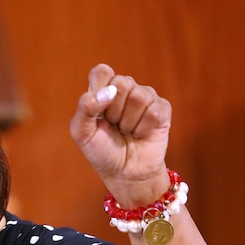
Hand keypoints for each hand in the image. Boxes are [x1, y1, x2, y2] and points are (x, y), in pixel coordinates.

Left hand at [69, 64, 171, 206]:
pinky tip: (141, 134)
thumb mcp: (82, 133)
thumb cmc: (101, 151)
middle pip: (121, 82)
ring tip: (127, 131)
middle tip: (113, 126)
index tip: (98, 112)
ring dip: (129, 122)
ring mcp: (145, 97)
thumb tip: (108, 91)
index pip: (102, 71)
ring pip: (139, 96)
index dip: (100, 90)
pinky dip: (143, 129)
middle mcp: (125, 89)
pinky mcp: (162, 109)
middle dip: (114, 111)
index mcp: (103, 90)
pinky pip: (154, 111)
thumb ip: (85, 107)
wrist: (124, 173)